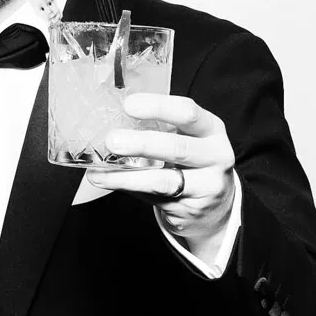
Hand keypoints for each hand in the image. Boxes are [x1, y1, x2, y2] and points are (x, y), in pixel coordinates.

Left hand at [86, 93, 235, 254]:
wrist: (216, 206)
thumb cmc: (194, 161)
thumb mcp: (189, 137)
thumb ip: (161, 128)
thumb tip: (113, 121)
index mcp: (211, 130)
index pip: (187, 113)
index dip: (158, 107)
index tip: (129, 105)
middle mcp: (215, 157)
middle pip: (177, 149)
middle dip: (142, 144)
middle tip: (113, 140)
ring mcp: (205, 187)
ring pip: (162, 181)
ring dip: (126, 176)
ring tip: (99, 171)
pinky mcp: (189, 210)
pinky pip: (152, 197)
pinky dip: (127, 188)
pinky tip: (106, 181)